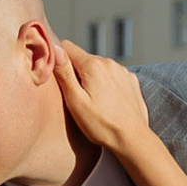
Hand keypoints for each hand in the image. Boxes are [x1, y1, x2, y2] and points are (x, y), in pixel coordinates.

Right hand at [50, 36, 154, 157]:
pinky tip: (107, 102)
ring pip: (98, 67)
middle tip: (76, 97)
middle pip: (83, 58)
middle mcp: (109, 63)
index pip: (66, 47)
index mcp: (93, 65)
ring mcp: (123, 71)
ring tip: (93, 102)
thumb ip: (64, 73)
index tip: (58, 78)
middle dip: (76, 72)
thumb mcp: (75, 101)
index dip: (58, 60)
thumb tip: (54, 48)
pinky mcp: (131, 80)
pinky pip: (112, 76)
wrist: (132, 139)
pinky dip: (106, 84)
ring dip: (92, 79)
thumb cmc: (101, 124)